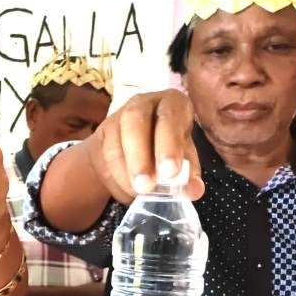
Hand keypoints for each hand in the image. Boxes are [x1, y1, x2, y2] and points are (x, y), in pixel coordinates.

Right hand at [84, 90, 204, 202]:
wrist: (139, 146)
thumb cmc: (168, 148)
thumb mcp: (184, 158)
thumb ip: (189, 173)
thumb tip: (193, 190)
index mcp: (171, 103)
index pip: (169, 116)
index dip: (168, 143)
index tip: (170, 171)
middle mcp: (142, 104)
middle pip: (134, 122)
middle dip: (139, 157)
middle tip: (146, 186)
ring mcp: (117, 117)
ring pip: (114, 142)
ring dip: (124, 172)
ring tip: (137, 192)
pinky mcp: (103, 133)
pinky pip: (103, 156)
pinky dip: (115, 177)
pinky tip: (126, 190)